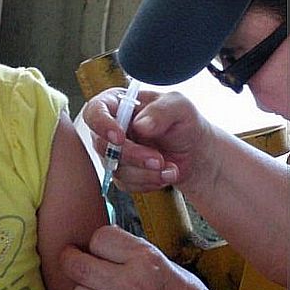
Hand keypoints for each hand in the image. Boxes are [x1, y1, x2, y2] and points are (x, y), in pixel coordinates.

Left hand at [61, 226, 212, 289]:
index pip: (99, 238)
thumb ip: (130, 251)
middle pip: (78, 266)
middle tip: (70, 258)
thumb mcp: (162, 261)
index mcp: (145, 259)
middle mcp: (131, 283)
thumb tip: (101, 243)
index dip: (95, 241)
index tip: (95, 246)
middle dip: (69, 259)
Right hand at [83, 89, 215, 192]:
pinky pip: (125, 184)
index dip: (102, 125)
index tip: (120, 137)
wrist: (194, 151)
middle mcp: (110, 129)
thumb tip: (140, 125)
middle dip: (132, 155)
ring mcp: (113, 153)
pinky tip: (165, 174)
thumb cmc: (183, 122)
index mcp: (117, 104)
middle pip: (103, 146)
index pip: (95, 111)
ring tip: (170, 168)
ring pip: (115, 169)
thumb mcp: (179, 107)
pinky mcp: (120, 174)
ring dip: (145, 172)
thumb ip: (161, 111)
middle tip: (158, 159)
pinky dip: (148, 182)